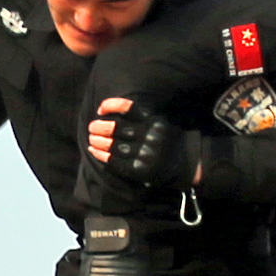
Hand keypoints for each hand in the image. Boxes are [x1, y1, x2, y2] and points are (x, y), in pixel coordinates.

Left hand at [86, 96, 212, 189]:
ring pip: (112, 145)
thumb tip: (106, 110)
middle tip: (92, 126)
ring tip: (91, 138)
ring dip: (97, 140)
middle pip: (116, 128)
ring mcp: (144, 154)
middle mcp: (149, 136)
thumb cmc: (166, 138)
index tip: (100, 109)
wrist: (184, 162)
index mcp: (154, 121)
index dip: (111, 106)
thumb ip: (140, 115)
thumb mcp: (159, 120)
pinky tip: (93, 149)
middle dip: (99, 126)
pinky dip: (100, 154)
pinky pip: (113, 161)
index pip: (128, 108)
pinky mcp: (138, 170)